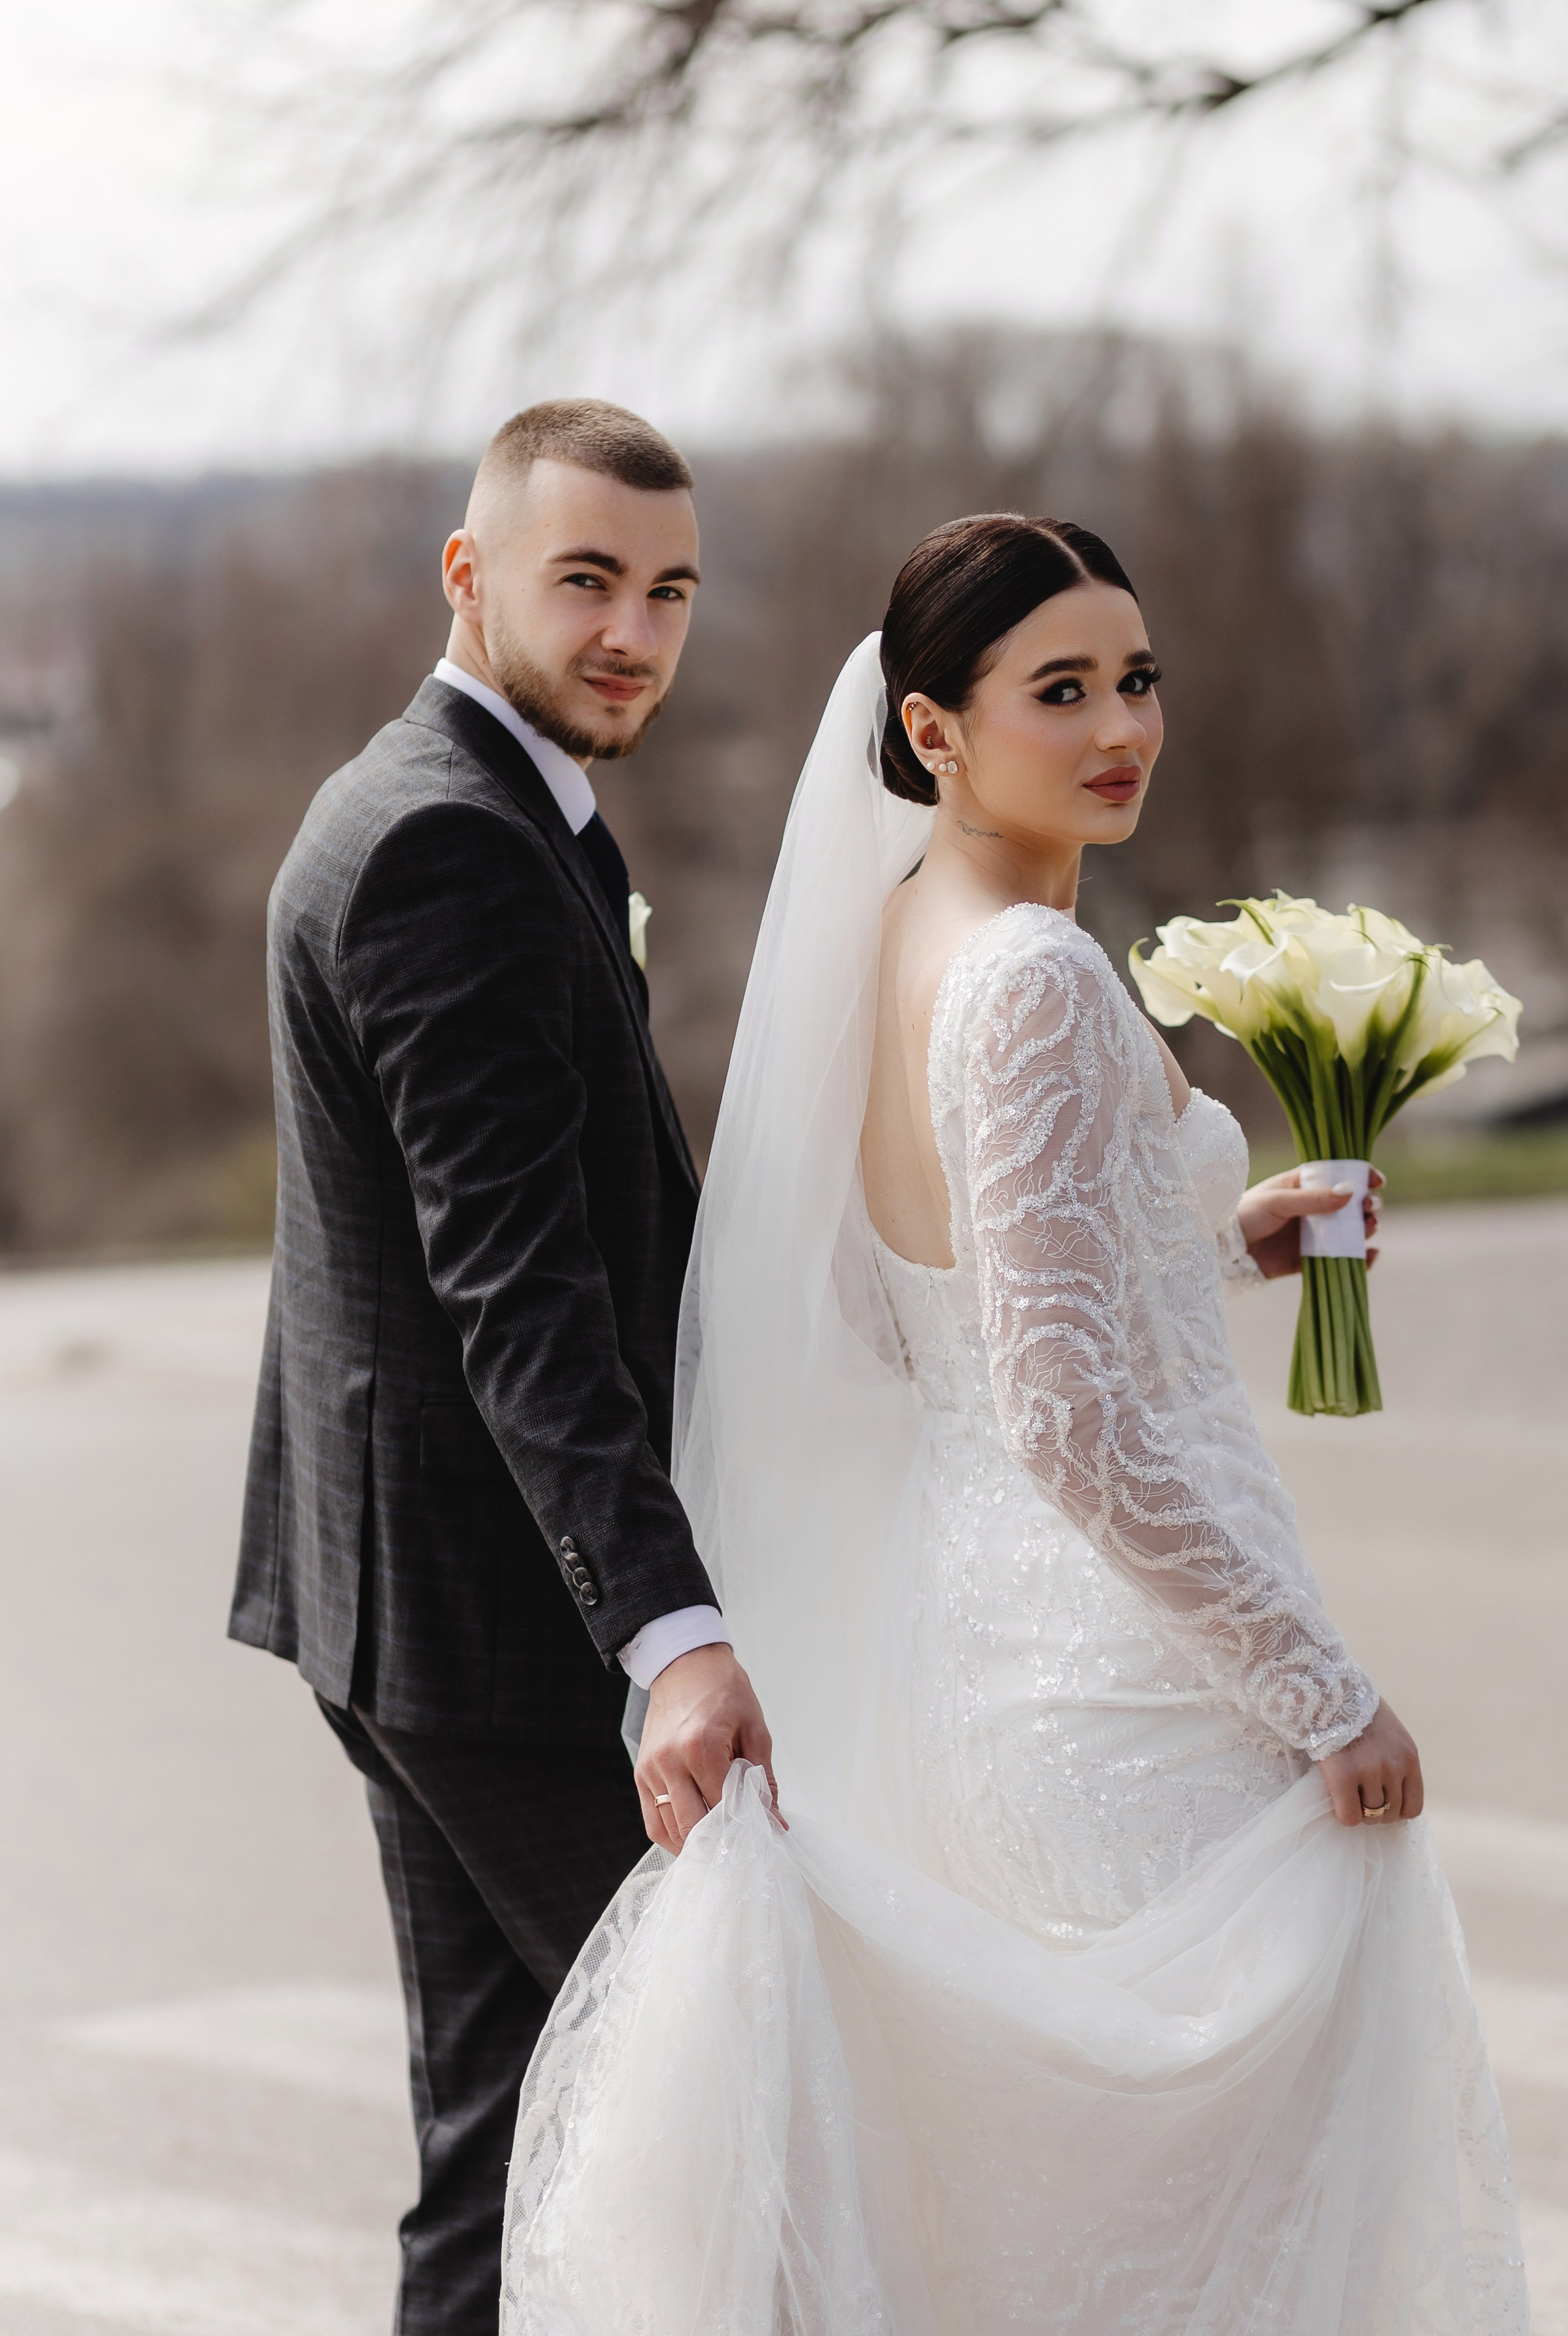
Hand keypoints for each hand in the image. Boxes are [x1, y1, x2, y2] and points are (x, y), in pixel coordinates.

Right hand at [633, 1643, 780, 1854]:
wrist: (685, 1664)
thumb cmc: (724, 1691)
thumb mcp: (754, 1729)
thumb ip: (762, 1779)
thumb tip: (774, 1823)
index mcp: (701, 1747)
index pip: (724, 1808)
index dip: (745, 1828)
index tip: (763, 1838)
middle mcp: (670, 1761)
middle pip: (694, 1826)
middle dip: (720, 1844)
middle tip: (743, 1850)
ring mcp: (651, 1770)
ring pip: (670, 1830)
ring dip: (695, 1846)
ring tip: (720, 1848)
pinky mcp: (641, 1773)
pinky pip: (652, 1820)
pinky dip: (672, 1837)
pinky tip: (694, 1839)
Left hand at [1236, 1166, 1384, 1279]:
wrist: (1224, 1251)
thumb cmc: (1245, 1215)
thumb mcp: (1278, 1200)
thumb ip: (1313, 1198)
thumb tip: (1351, 1191)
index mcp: (1302, 1185)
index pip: (1338, 1176)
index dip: (1361, 1176)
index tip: (1377, 1180)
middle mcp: (1311, 1209)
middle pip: (1351, 1205)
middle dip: (1368, 1205)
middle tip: (1371, 1209)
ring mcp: (1312, 1234)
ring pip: (1349, 1231)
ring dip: (1366, 1229)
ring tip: (1369, 1228)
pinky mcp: (1308, 1259)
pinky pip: (1340, 1258)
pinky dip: (1359, 1258)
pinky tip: (1371, 1255)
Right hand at [1317, 1699, 1423, 1825]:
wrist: (1327, 1690)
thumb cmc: (1354, 1710)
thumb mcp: (1388, 1733)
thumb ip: (1394, 1760)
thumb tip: (1389, 1793)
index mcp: (1409, 1757)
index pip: (1414, 1806)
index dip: (1395, 1811)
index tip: (1380, 1802)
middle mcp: (1394, 1766)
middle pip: (1391, 1814)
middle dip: (1375, 1811)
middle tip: (1358, 1798)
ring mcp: (1370, 1771)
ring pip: (1370, 1816)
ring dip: (1357, 1811)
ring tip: (1344, 1796)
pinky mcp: (1344, 1776)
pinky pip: (1348, 1816)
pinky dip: (1341, 1814)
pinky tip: (1334, 1800)